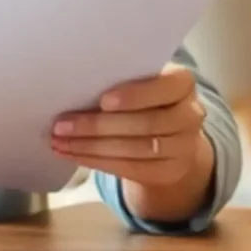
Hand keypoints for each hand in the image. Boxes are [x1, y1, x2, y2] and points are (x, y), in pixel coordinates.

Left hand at [51, 65, 216, 222]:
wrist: (170, 135)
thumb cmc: (144, 98)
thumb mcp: (140, 81)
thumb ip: (119, 79)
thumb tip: (73, 85)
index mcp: (183, 83)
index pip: (168, 86)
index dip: (136, 95)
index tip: (103, 100)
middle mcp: (191, 115)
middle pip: (145, 123)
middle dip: (98, 125)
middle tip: (61, 124)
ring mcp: (184, 147)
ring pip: (136, 148)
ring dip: (91, 146)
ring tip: (59, 141)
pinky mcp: (170, 171)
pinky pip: (131, 168)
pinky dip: (96, 161)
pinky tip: (72, 154)